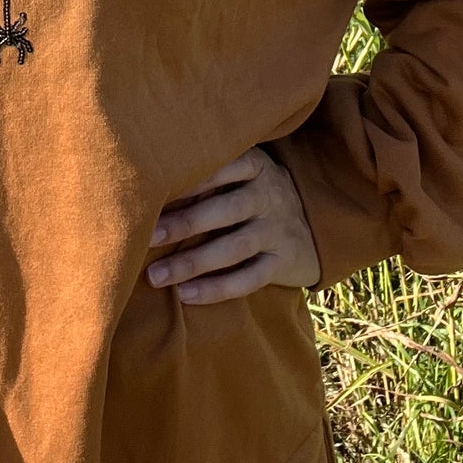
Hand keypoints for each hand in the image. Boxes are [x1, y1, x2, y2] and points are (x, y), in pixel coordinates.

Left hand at [146, 146, 320, 302]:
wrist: (315, 225)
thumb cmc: (255, 194)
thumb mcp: (244, 173)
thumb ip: (210, 172)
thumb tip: (147, 184)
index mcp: (256, 166)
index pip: (224, 167)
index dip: (191, 179)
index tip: (155, 191)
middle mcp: (269, 195)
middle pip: (226, 209)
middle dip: (185, 223)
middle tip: (147, 237)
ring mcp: (277, 230)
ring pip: (235, 247)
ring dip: (193, 263)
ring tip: (156, 276)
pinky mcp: (282, 263)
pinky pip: (250, 279)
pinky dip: (217, 289)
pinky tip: (186, 295)